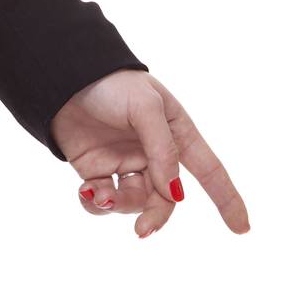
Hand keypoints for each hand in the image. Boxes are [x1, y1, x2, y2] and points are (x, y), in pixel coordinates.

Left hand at [52, 69, 248, 237]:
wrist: (65, 78)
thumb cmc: (114, 85)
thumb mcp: (145, 107)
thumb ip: (163, 149)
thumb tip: (174, 193)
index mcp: (177, 133)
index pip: (210, 170)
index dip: (228, 199)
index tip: (242, 228)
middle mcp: (154, 153)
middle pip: (167, 197)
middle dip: (156, 215)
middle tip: (143, 229)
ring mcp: (126, 163)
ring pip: (134, 202)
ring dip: (120, 206)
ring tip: (100, 194)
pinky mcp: (97, 170)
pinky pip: (104, 200)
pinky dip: (96, 204)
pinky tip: (87, 192)